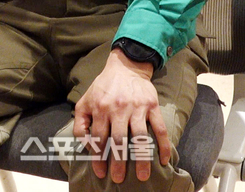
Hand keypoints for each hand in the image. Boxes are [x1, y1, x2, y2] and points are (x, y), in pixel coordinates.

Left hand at [73, 49, 170, 183]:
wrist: (126, 66)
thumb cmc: (103, 87)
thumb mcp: (85, 101)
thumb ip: (80, 123)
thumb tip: (85, 145)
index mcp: (101, 108)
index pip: (98, 138)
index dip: (98, 157)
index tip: (100, 173)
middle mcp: (118, 108)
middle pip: (119, 140)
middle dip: (118, 162)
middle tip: (119, 179)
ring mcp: (137, 107)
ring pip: (140, 136)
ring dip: (142, 158)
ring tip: (143, 176)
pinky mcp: (152, 105)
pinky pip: (160, 127)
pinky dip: (163, 144)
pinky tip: (164, 160)